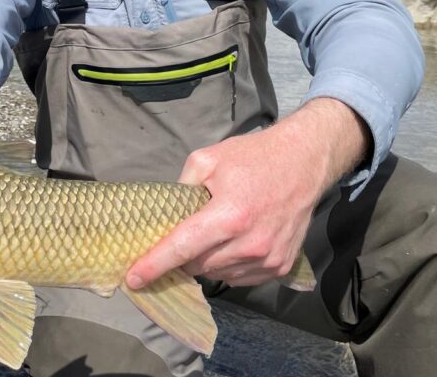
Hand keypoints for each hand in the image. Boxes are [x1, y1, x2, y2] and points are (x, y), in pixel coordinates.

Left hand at [127, 98, 368, 289]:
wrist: (304, 162)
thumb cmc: (253, 157)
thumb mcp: (207, 160)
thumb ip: (181, 188)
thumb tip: (167, 216)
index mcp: (228, 216)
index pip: (182, 248)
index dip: (154, 265)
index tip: (132, 280)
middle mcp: (249, 244)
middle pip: (197, 266)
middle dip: (183, 256)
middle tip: (183, 235)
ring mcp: (268, 259)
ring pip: (218, 274)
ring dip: (207, 260)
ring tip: (215, 232)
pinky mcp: (280, 267)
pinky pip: (240, 277)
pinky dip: (229, 265)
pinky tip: (233, 241)